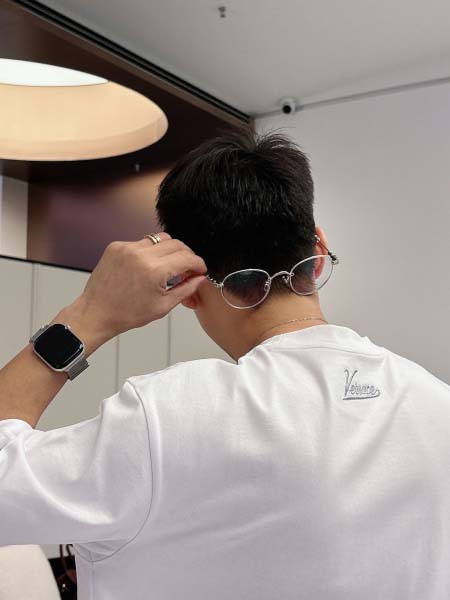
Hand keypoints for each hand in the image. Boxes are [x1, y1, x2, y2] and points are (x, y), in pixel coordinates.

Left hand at [65, 233, 207, 344]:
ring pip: (159, 239)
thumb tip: (199, 278)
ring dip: (168, 251)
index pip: (187, 258)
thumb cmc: (127, 314)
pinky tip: (147, 267)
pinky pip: (142, 242)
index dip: (198, 264)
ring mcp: (127, 247)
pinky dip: (149, 252)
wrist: (96, 313)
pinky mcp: (116, 246)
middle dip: (186, 255)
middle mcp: (141, 254)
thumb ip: (186, 289)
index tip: (200, 270)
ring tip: (167, 267)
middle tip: (186, 269)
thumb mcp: (163, 306)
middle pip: (176, 243)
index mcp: (154, 271)